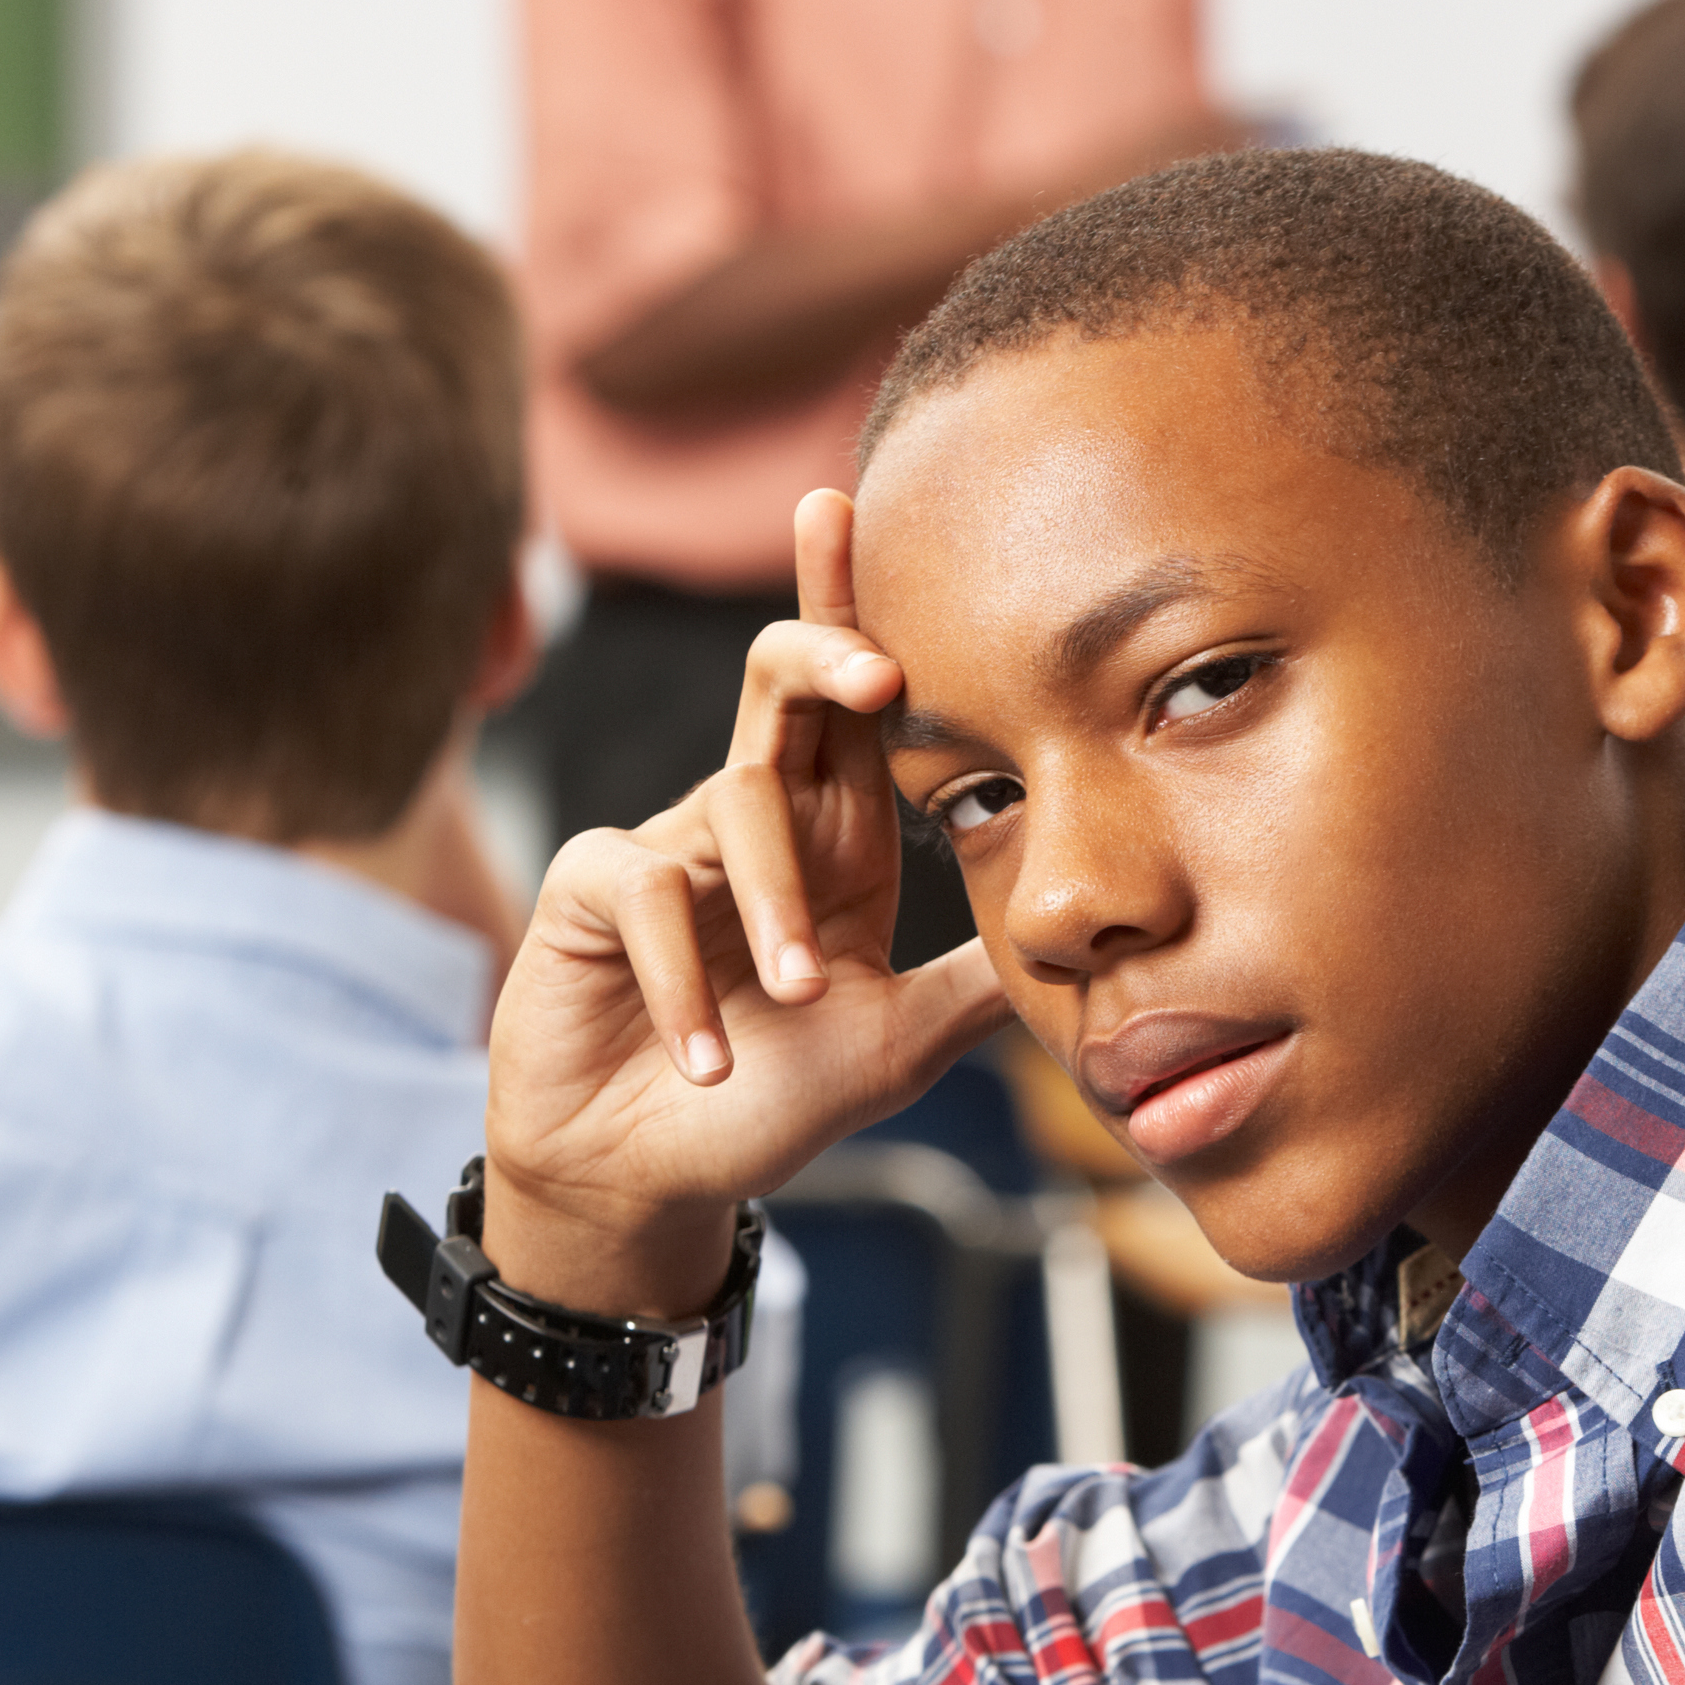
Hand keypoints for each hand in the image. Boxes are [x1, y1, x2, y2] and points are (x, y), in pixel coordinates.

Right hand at [484, 489, 1007, 1300]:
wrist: (649, 1182)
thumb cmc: (769, 1103)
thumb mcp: (898, 1043)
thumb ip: (977, 985)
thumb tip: (1093, 936)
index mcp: (833, 840)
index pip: (859, 704)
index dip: (859, 606)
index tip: (860, 502)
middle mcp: (751, 822)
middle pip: (781, 680)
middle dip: (824, 643)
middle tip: (878, 668)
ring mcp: (666, 849)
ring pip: (736, 804)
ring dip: (776, 911)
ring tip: (800, 997)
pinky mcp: (590, 893)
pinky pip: (645, 894)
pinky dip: (686, 983)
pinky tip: (708, 1058)